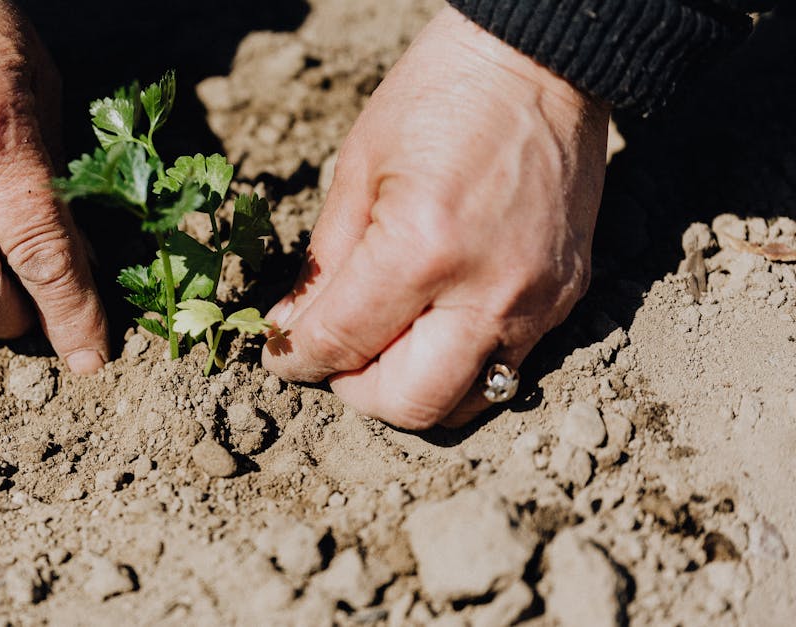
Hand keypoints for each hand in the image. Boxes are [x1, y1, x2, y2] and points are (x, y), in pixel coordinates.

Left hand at [262, 7, 609, 428]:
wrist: (541, 63)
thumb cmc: (439, 97)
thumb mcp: (358, 169)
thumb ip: (324, 264)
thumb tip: (293, 330)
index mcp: (421, 249)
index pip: (342, 344)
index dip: (297, 359)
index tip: (282, 355)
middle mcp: (487, 291)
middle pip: (409, 403)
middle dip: (356, 392)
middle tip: (335, 359)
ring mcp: (537, 302)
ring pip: (465, 402)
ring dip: (411, 389)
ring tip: (385, 346)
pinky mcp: (567, 298)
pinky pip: (505, 366)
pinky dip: (458, 364)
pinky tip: (434, 323)